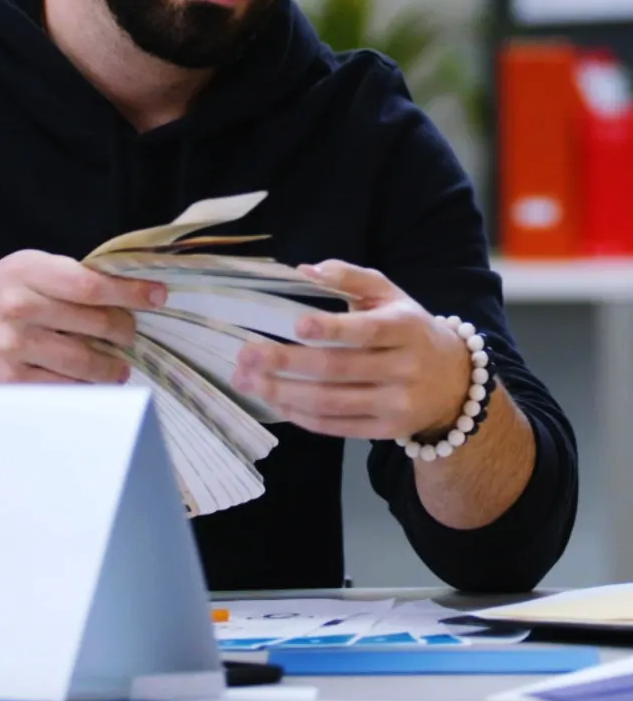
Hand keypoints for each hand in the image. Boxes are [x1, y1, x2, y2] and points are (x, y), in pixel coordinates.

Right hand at [0, 252, 165, 396]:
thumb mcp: (19, 271)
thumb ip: (63, 276)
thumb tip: (122, 290)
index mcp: (25, 271)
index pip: (90, 283)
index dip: (130, 292)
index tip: (157, 296)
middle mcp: (18, 306)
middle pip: (94, 323)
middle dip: (124, 331)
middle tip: (130, 335)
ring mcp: (13, 347)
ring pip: (84, 361)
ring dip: (111, 366)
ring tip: (117, 365)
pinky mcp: (8, 382)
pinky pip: (64, 389)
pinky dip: (85, 388)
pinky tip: (89, 384)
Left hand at [231, 259, 471, 440]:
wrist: (455, 383)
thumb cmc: (410, 330)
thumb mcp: (390, 295)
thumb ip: (350, 276)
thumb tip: (305, 270)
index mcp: (406, 328)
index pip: (367, 331)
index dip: (333, 329)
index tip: (296, 324)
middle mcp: (405, 368)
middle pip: (338, 369)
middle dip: (286, 363)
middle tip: (246, 355)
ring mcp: (397, 404)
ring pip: (331, 402)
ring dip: (283, 393)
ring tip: (246, 381)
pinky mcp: (387, 431)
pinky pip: (337, 426)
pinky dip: (300, 415)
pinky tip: (274, 402)